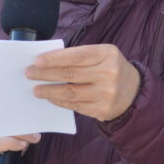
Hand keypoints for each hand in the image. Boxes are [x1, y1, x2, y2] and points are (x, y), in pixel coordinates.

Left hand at [25, 44, 140, 122]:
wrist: (133, 92)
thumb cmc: (109, 68)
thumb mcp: (101, 55)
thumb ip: (79, 56)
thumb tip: (46, 61)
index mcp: (107, 54)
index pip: (76, 56)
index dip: (55, 58)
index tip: (37, 60)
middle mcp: (109, 73)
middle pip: (71, 74)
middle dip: (46, 74)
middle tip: (29, 74)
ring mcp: (107, 93)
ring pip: (71, 93)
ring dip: (50, 91)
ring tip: (36, 89)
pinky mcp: (103, 109)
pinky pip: (76, 106)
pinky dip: (60, 102)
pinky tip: (51, 98)